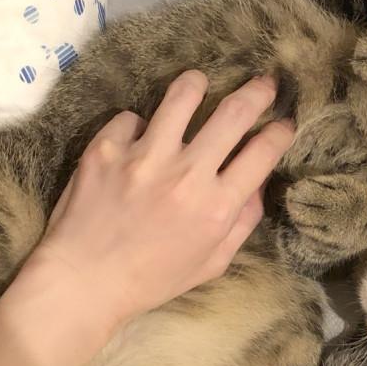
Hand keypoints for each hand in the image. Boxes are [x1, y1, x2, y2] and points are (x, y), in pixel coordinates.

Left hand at [30, 71, 293, 337]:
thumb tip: (257, 185)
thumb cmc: (151, 279)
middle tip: (263, 84)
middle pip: (234, 112)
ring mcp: (144, 157)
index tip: (283, 124)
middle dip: (257, 92)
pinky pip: (131, 118)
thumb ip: (240, 223)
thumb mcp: (210, 263)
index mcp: (216, 208)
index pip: (263, 152)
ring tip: (199, 83)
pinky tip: (136, 141)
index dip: (281, 132)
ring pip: (183, 95)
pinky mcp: (106, 149)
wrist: (83, 282)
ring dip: (197, 84)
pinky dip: (137, 126)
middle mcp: (186, 175)